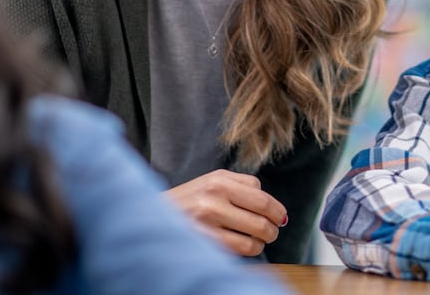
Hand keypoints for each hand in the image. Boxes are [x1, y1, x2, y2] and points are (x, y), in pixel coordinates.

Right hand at [165, 169, 287, 256]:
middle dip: (274, 224)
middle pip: (264, 210)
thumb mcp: (211, 183)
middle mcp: (215, 194)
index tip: (278, 216)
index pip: (261, 193)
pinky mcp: (205, 239)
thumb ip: (241, 187)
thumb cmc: (189, 202)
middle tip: (273, 231)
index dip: (275, 208)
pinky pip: (242, 247)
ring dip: (265, 239)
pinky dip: (251, 249)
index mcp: (219, 179)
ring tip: (260, 240)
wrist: (151, 217)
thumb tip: (275, 210)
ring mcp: (209, 217)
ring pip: (257, 232)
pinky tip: (246, 247)